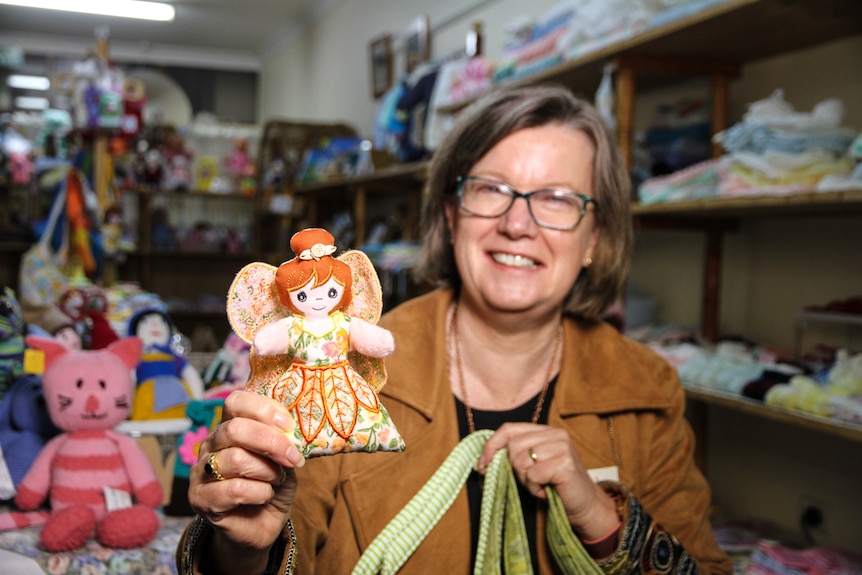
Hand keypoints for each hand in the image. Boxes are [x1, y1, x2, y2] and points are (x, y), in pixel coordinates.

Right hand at [189, 390, 305, 569]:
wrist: (261, 525)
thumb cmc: (272, 485)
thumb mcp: (284, 458)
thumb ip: (284, 441)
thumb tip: (292, 430)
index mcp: (230, 427)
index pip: (236, 402)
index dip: (263, 409)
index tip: (288, 424)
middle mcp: (211, 445)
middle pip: (235, 429)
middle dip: (272, 442)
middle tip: (293, 458)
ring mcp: (201, 472)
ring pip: (236, 459)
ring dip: (268, 472)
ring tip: (276, 480)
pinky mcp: (200, 499)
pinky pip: (234, 490)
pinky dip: (260, 493)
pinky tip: (263, 497)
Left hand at [478, 423, 619, 540]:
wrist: (586, 507)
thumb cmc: (555, 486)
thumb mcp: (533, 465)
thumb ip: (515, 455)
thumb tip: (482, 460)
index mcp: (546, 431)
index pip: (509, 429)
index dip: (492, 445)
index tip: (482, 463)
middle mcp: (556, 434)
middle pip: (513, 446)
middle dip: (514, 469)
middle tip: (529, 481)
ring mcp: (562, 447)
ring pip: (521, 461)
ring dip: (525, 480)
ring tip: (540, 486)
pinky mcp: (565, 464)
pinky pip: (532, 475)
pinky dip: (534, 488)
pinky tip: (546, 491)